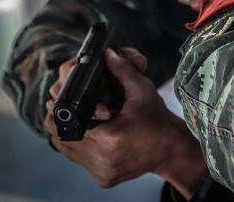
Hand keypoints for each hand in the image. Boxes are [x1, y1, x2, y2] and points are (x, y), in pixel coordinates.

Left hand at [45, 48, 206, 197]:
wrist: (172, 149)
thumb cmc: (158, 119)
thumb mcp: (142, 90)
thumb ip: (123, 70)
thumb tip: (107, 54)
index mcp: (110, 138)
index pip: (68, 124)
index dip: (60, 112)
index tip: (61, 100)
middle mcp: (103, 159)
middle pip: (63, 139)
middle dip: (63, 122)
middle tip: (68, 108)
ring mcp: (102, 172)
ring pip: (68, 152)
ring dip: (70, 135)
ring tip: (80, 120)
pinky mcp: (103, 179)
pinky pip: (80, 161)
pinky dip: (80, 148)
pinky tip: (90, 135)